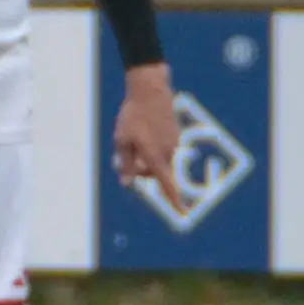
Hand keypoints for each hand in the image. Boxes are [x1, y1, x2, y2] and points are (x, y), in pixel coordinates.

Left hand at [113, 61, 182, 205]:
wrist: (151, 91)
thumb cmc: (133, 116)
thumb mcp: (122, 141)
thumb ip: (125, 164)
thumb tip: (127, 183)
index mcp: (155, 158)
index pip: (167, 185)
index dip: (174, 200)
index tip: (182, 213)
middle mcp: (168, 153)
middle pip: (154, 173)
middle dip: (139, 170)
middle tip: (121, 156)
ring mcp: (173, 143)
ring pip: (158, 159)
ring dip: (144, 156)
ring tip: (131, 136)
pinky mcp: (175, 134)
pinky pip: (162, 147)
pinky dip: (151, 145)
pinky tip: (142, 127)